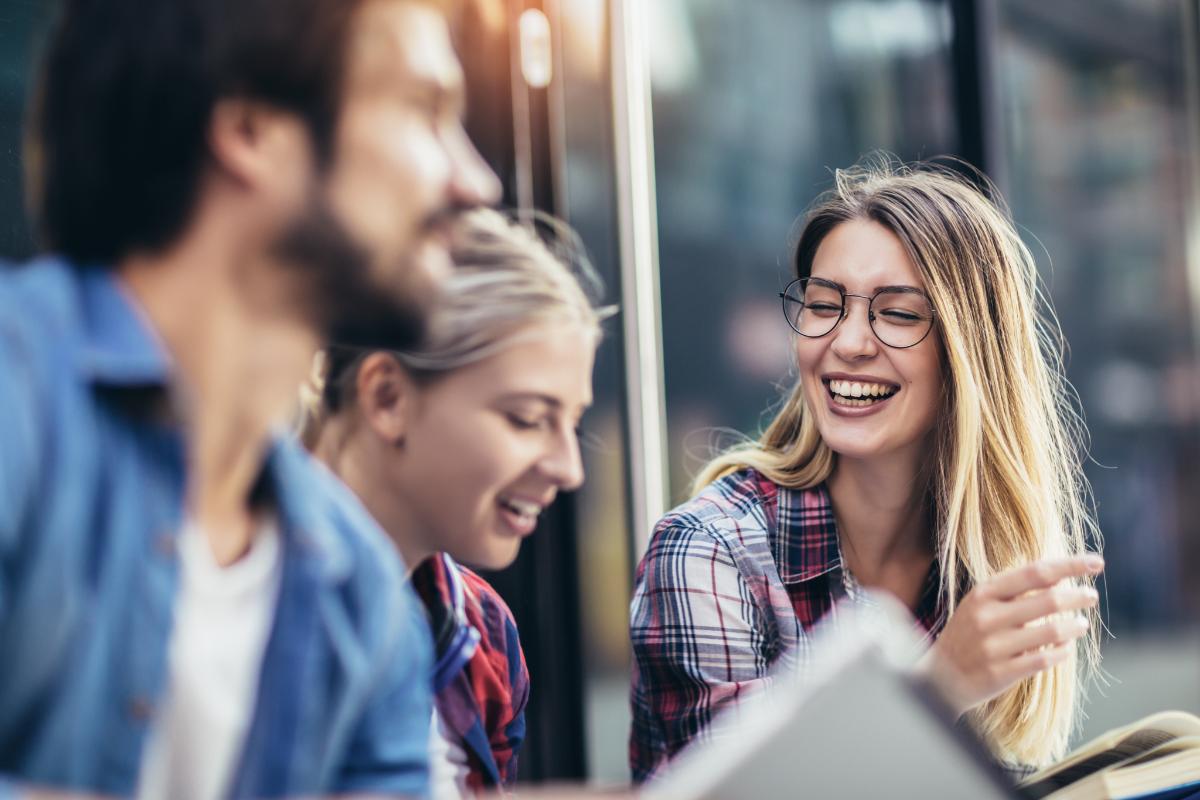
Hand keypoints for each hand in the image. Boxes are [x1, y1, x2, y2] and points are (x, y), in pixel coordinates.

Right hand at [921, 554, 1102, 716]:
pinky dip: (1062, 651)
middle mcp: (987, 617)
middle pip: (1049, 600)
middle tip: (1091, 596)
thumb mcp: (979, 605)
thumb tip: (1058, 576)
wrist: (938, 678)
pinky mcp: (1001, 673)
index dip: (1070, 565)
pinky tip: (1066, 647)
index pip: (1035, 572)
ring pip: (1052, 631)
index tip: (1096, 562)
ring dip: (1075, 626)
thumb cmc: (967, 635)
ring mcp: (994, 646)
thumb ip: (1013, 591)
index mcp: (983, 594)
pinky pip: (1045, 659)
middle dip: (1078, 596)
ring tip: (1082, 624)